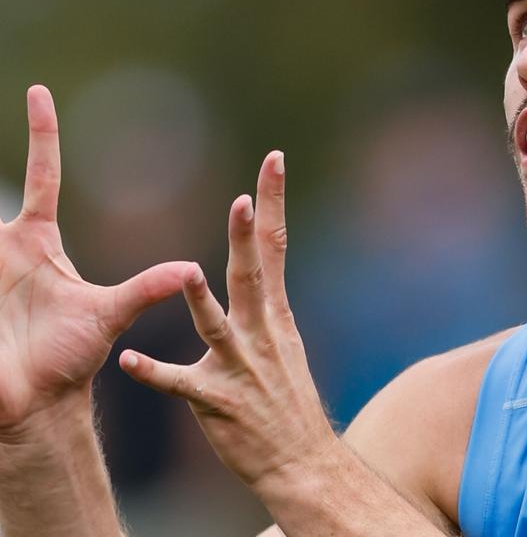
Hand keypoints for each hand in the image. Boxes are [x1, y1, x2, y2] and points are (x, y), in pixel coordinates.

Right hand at [0, 86, 190, 435]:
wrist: (38, 401)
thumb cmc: (72, 356)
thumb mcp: (110, 315)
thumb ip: (146, 289)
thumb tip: (192, 266)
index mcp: (39, 242)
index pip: (43, 175)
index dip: (42, 134)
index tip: (40, 91)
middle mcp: (5, 248)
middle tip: (18, 89)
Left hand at [120, 151, 338, 489]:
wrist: (302, 459)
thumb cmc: (286, 401)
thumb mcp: (284, 345)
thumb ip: (266, 306)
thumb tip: (261, 267)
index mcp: (275, 316)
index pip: (276, 247)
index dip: (274, 203)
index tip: (273, 161)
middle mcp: (261, 334)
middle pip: (254, 275)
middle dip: (247, 235)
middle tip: (243, 198)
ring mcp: (241, 369)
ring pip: (218, 327)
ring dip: (201, 301)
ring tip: (187, 275)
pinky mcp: (217, 403)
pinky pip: (180, 385)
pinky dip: (155, 373)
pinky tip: (131, 363)